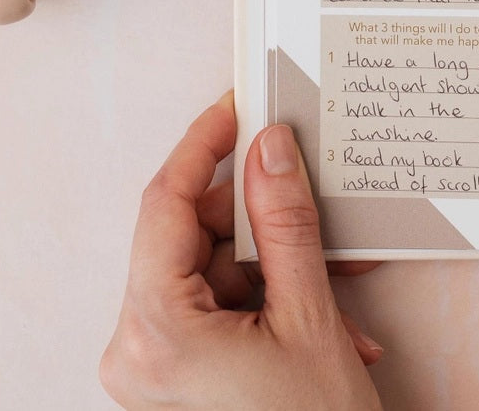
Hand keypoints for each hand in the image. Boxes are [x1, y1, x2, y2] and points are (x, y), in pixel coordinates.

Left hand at [101, 92, 382, 409]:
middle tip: (318, 204)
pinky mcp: (178, 372)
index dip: (203, 146)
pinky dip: (274, 297)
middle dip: (266, 222)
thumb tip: (269, 147)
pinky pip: (222, 302)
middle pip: (197, 237)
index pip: (165, 205)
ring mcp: (156, 363)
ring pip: (218, 269)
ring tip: (339, 290)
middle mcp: (139, 347)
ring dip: (283, 268)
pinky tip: (325, 317)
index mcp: (155, 331)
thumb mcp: (308, 314)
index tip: (235, 106)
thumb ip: (286, 222)